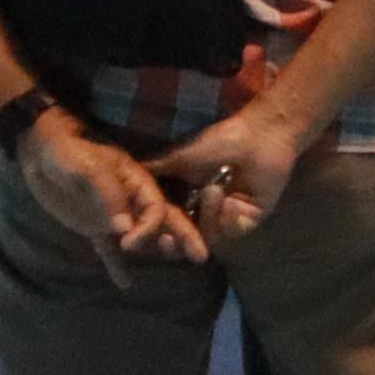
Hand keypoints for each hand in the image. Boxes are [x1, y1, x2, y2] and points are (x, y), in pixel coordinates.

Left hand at [13, 111, 207, 283]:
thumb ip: (109, 196)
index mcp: (136, 182)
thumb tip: (124, 229)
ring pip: (142, 236)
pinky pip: (108, 249)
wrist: (39, 150)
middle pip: (164, 221)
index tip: (129, 243)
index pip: (156, 208)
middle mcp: (131, 200)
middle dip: (184, 236)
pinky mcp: (93, 226)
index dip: (150, 228)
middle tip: (201, 256)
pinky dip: (116, 266)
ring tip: (168, 264)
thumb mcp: (89, 168)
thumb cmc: (68, 151)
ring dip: (155, 250)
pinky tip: (125, 283)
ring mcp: (113, 215)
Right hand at [151, 104, 322, 247]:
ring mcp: (229, 216)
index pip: (168, 223)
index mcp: (187, 199)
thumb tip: (116, 179)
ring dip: (208, 216)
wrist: (257, 134)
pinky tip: (230, 199)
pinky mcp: (251, 217)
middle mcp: (206, 211)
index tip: (145, 235)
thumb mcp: (176, 157)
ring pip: (209, 236)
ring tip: (213, 190)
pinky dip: (228, 218)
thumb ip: (151, 171)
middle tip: (169, 240)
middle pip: (187, 238)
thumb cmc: (218, 141)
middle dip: (177, 241)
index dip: (156, 231)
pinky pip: (234, 231)